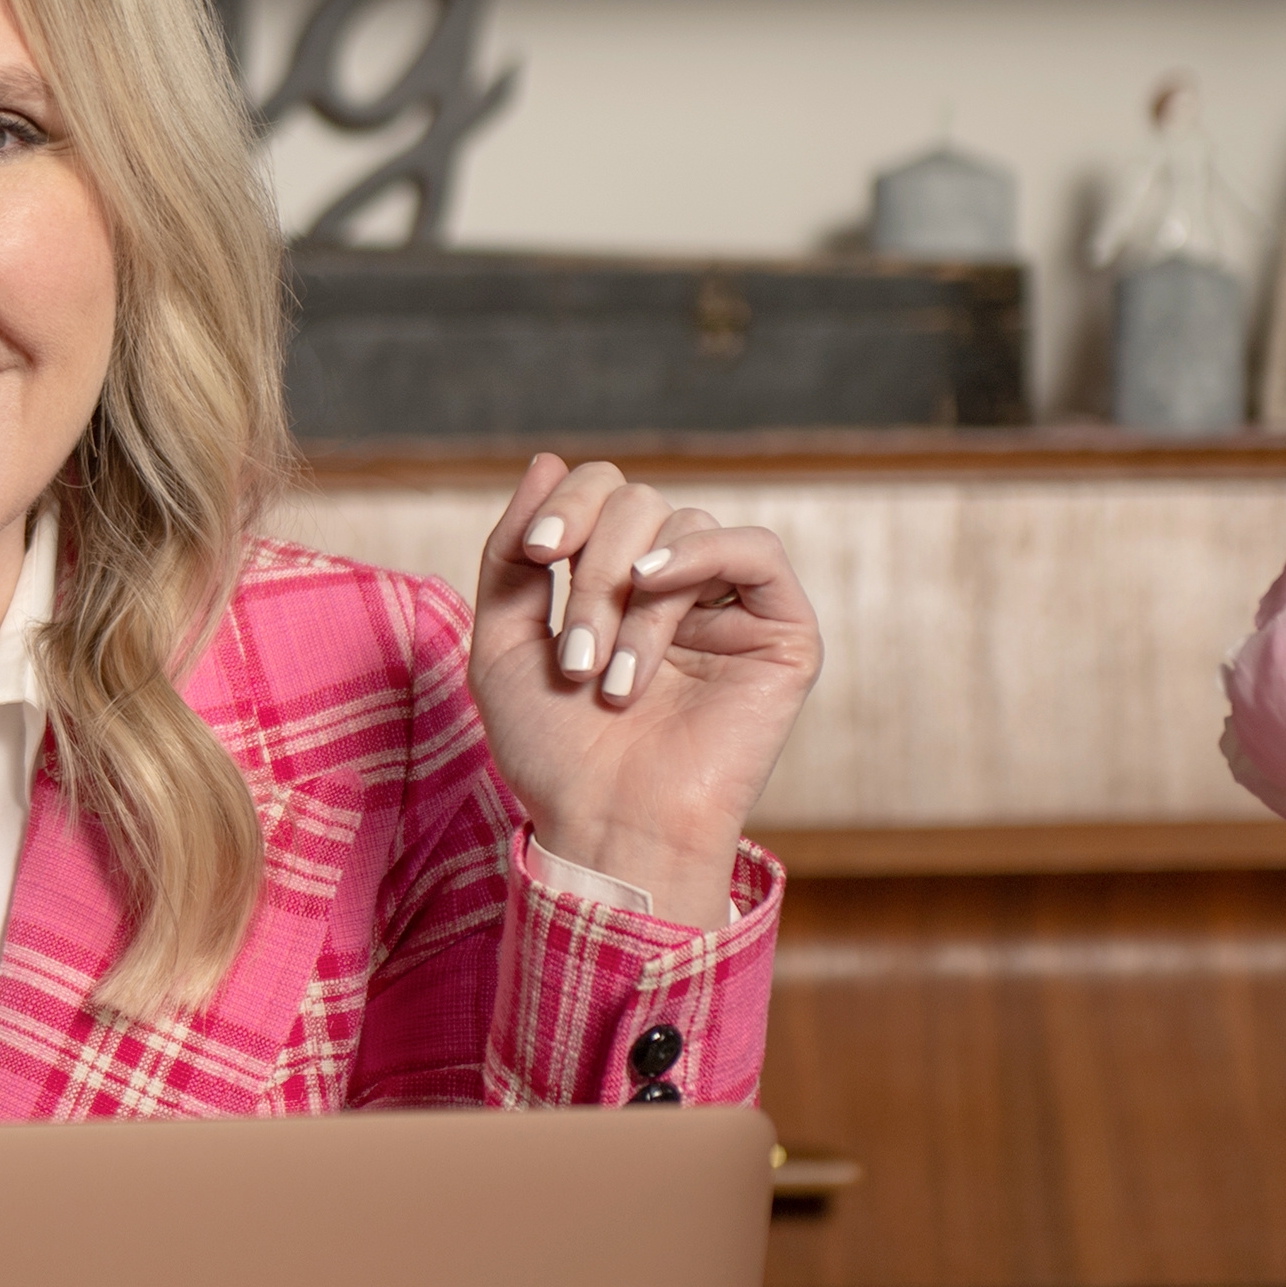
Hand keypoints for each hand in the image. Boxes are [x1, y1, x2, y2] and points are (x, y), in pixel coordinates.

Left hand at [469, 456, 820, 926]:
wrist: (607, 828)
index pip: (602, 492)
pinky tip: (652, 588)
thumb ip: (514, 553)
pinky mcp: (781, 631)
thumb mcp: (504, 642)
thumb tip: (548, 459)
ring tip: (607, 676)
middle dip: (590, 572)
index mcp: (616, 582)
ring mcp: (729, 606)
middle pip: (637, 502)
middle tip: (573, 654)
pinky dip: (698, 555)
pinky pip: (754, 549)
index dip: (568, 505)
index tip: (536, 553)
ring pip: (683, 526)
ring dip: (630, 599)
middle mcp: (676, 585)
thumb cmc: (555, 753)